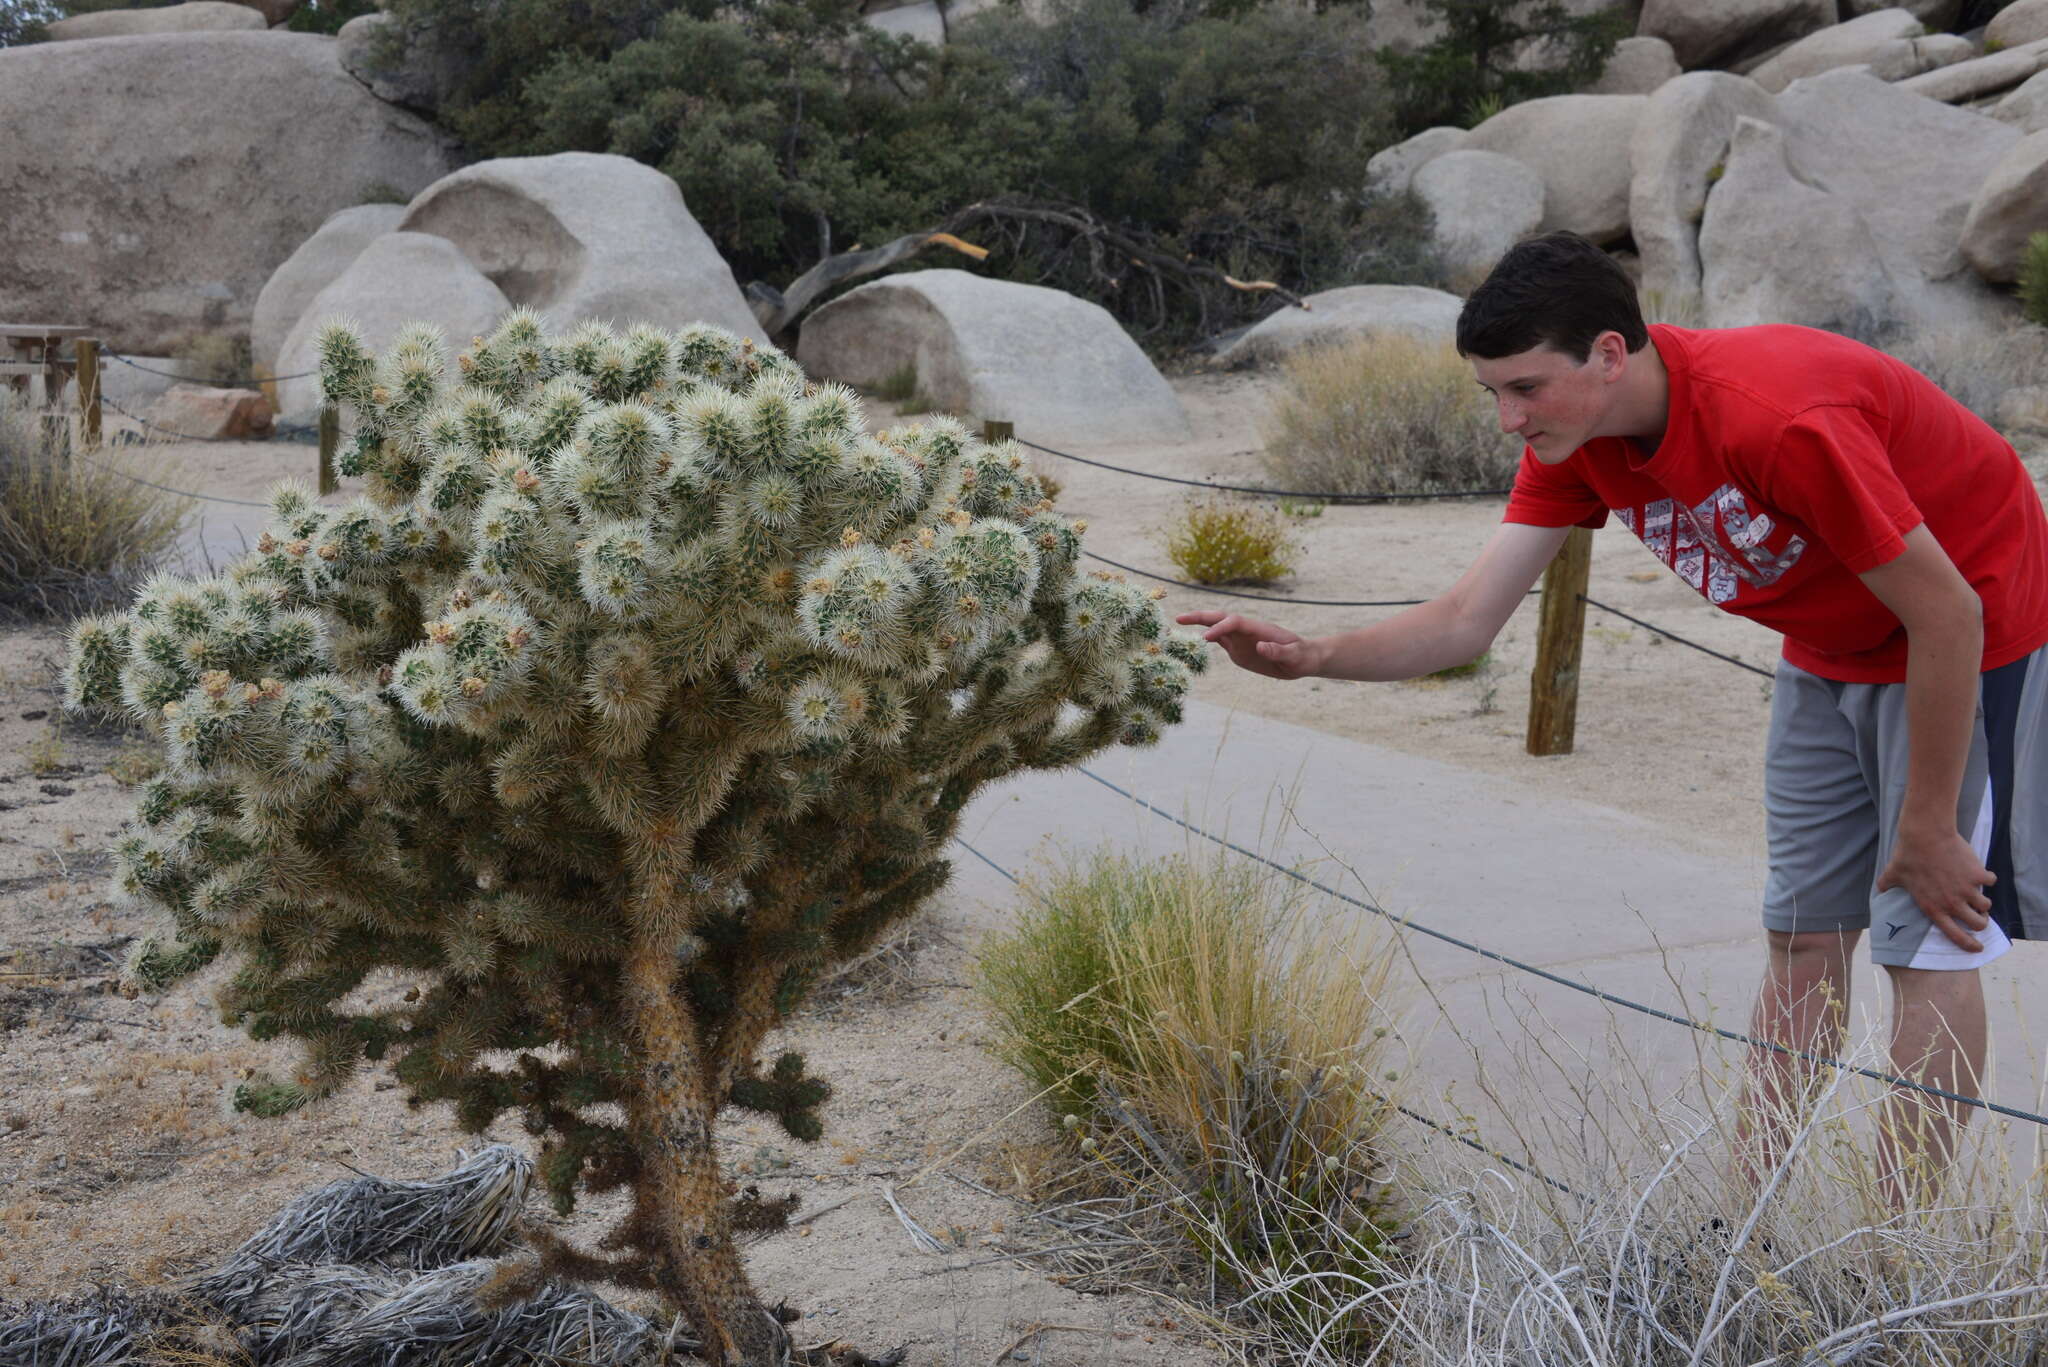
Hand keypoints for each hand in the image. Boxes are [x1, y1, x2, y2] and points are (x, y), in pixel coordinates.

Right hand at [1175, 611, 1321, 680]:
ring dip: (1199, 625)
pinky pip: (1220, 642)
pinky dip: (1206, 639)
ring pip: (1217, 629)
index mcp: (1258, 628)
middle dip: (1200, 617)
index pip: (1233, 622)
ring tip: (1178, 624)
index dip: (1219, 628)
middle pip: (1220, 618)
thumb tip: (1260, 646)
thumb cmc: (1302, 656)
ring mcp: (1241, 640)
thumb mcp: (1294, 655)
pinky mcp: (1239, 651)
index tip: (1205, 639)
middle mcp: (1246, 631)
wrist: (1304, 660)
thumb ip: (1278, 651)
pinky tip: (1193, 642)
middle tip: (1179, 618)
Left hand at [1876, 823, 1994, 952]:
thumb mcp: (1892, 874)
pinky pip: (1990, 881)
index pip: (1956, 936)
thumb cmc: (1907, 855)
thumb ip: (1886, 886)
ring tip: (1976, 895)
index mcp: (1933, 908)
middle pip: (1978, 924)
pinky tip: (1979, 873)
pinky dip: (1987, 878)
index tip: (1978, 947)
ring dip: (1983, 902)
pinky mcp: (1978, 875)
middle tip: (1978, 916)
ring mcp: (1967, 890)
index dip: (1969, 945)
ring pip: (1986, 906)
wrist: (1925, 836)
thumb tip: (1879, 890)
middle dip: (1980, 922)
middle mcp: (1952, 903)